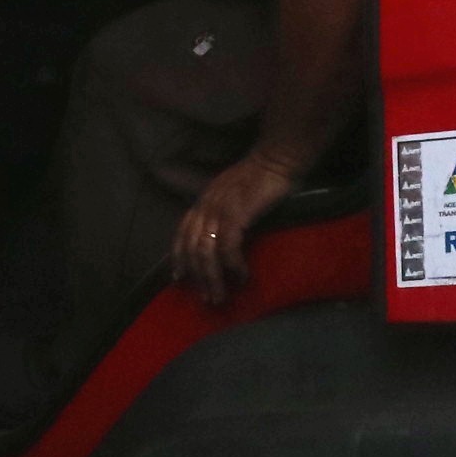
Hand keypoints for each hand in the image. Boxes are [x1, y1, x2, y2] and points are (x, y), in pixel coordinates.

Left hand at [172, 149, 302, 307]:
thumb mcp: (233, 194)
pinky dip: (233, 265)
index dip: (179, 257)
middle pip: (192, 248)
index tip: (179, 278)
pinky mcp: (236, 214)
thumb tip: (226, 236)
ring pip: (205, 253)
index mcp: (204, 201)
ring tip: (221, 296)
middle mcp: (206, 206)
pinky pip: (227, 247)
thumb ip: (225, 212)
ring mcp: (219, 210)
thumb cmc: (262, 176)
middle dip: (198, 277)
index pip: (182, 233)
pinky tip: (242, 276)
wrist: (276, 158)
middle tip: (208, 298)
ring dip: (212, 279)